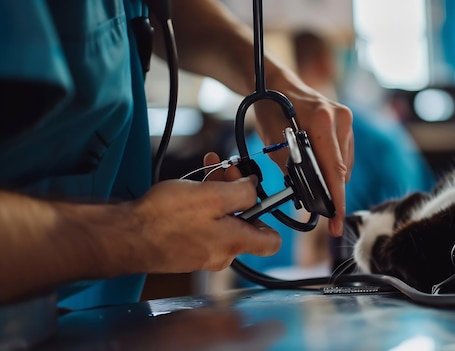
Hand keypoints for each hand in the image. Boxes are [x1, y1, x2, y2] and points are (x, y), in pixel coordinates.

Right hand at [127, 153, 280, 272]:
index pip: (271, 241)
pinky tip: (191, 187)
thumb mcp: (212, 196)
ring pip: (222, 220)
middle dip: (238, 192)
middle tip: (226, 169)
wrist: (125, 237)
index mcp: (235, 243)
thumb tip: (254, 188)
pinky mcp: (186, 250)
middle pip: (244, 222)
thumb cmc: (165, 218)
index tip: (259, 195)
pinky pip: (204, 226)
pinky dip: (202, 206)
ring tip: (207, 169)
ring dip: (218, 193)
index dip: (271, 215)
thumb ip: (242, 193)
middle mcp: (222, 254)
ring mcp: (203, 253)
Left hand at [253, 74, 353, 236]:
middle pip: (342, 170)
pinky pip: (345, 156)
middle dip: (332, 192)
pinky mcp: (347, 123)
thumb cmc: (271, 110)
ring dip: (331, 178)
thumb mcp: (273, 141)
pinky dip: (333, 167)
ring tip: (311, 179)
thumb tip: (307, 196)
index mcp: (322, 120)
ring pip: (345, 165)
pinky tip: (317, 166)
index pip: (334, 170)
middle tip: (320, 211)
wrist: (277, 83)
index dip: (336, 200)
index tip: (337, 223)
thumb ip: (292, 168)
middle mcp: (340, 118)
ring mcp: (346, 120)